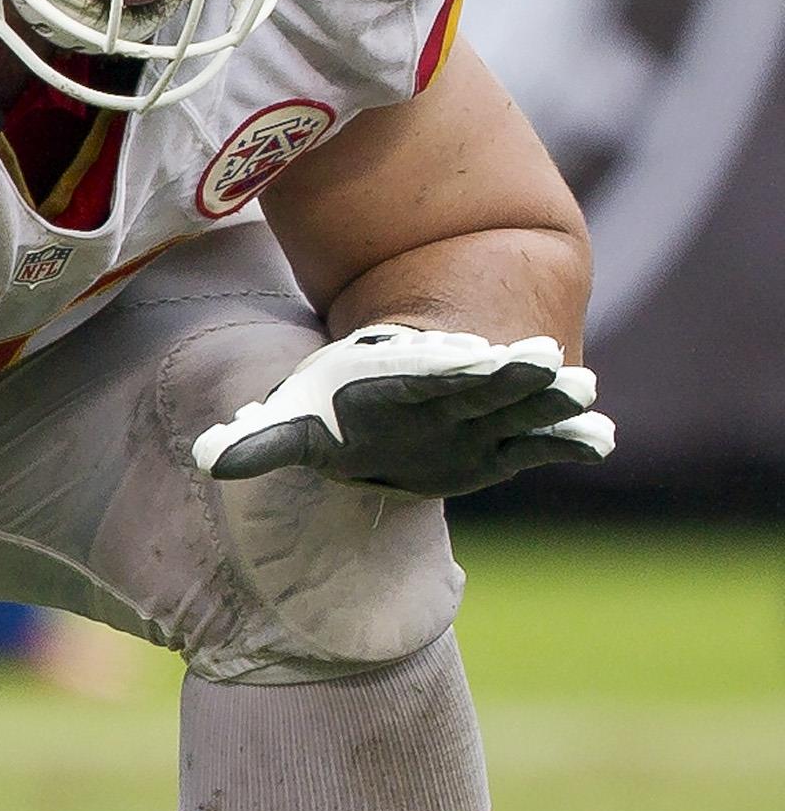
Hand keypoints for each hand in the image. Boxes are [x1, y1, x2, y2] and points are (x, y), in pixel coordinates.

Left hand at [192, 324, 612, 498]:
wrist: (382, 409)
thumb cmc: (340, 412)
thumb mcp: (298, 422)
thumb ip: (261, 441)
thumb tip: (206, 461)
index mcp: (394, 383)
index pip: (417, 371)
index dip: (441, 362)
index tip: (466, 349)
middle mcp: (443, 395)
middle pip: (478, 383)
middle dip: (507, 375)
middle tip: (543, 359)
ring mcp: (479, 415)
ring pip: (518, 405)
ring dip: (548, 401)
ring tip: (585, 393)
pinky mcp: (503, 440)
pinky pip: (540, 439)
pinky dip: (569, 440)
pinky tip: (604, 439)